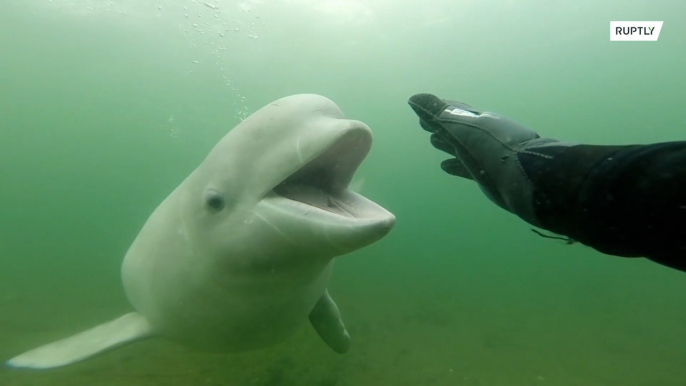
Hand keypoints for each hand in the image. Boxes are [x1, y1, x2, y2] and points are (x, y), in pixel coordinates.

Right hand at [408, 93, 540, 180]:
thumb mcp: (462, 127)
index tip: (421, 110)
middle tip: (424, 125)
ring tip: (433, 142)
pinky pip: (467, 166)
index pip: (453, 111)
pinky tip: (445, 166)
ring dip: (447, 144)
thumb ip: (438, 114)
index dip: (436, 110)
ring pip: (462, 146)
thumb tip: (415, 98)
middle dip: (441, 126)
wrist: (523, 175)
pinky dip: (455, 164)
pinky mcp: (488, 173)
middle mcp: (483, 134)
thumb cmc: (491, 147)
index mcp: (479, 120)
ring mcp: (487, 154)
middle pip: (457, 128)